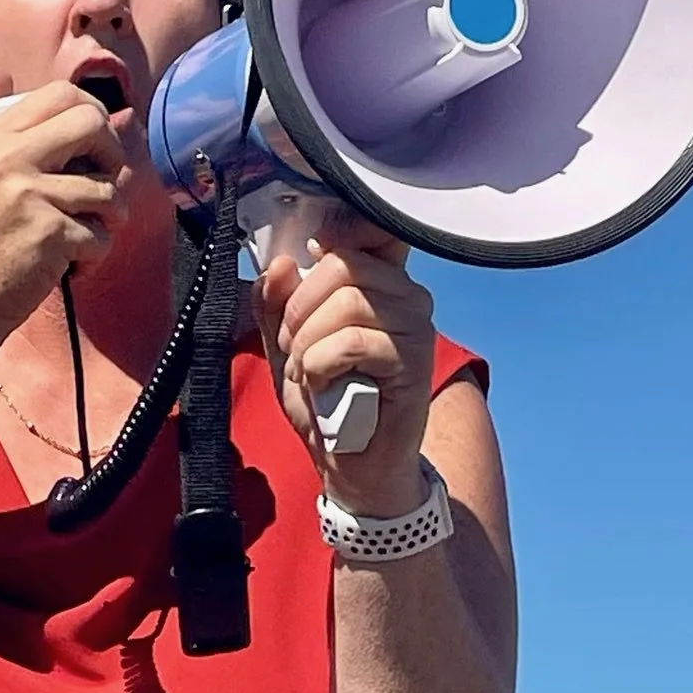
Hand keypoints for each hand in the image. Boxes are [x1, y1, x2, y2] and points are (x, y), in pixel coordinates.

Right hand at [0, 70, 130, 342]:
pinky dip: (93, 255)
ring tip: (87, 232)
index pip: (59, 95)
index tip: (94, 142)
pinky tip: (71, 263)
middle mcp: (10, 159)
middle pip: (92, 123)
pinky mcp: (50, 235)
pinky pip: (100, 235)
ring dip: (109, 217)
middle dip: (113, 153)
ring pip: (107, 188)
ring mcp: (31, 196)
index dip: (91, 113)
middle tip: (105, 179)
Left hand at [255, 214, 435, 514]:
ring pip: (349, 301)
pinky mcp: (414, 363)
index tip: (307, 261)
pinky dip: (321, 363)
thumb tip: (280, 264)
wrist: (349, 464)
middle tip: (291, 345)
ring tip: (305, 371)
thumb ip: (276, 303)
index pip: (368, 228)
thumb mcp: (286, 345)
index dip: (332, 237)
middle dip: (300, 307)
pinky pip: (354, 342)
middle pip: (344, 264)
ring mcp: (415, 328)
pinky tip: (320, 384)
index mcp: (380, 282)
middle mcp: (407, 296)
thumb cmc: (325, 400)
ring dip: (308, 340)